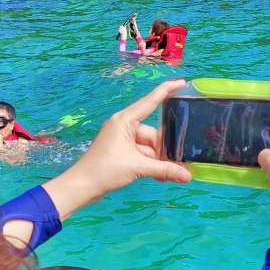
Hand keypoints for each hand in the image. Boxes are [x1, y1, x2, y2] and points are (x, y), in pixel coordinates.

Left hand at [41, 80, 190, 220]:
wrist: (82, 186)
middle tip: (182, 162)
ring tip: (173, 173)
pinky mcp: (122, 152)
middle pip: (153, 132)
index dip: (167, 90)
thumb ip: (164, 170)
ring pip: (150, 146)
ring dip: (159, 159)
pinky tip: (162, 175)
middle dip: (166, 147)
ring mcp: (123, 139)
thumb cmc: (105, 169)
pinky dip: (152, 164)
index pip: (150, 101)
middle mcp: (124, 126)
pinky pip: (143, 154)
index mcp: (124, 120)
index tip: (182, 82)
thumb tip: (188, 176)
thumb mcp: (137, 167)